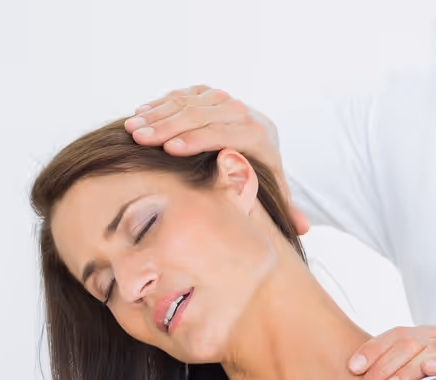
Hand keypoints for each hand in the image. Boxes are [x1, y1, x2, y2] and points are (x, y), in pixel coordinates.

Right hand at [124, 84, 307, 229]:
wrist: (264, 137)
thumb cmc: (264, 170)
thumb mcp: (276, 188)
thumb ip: (288, 208)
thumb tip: (303, 229)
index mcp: (258, 136)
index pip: (225, 133)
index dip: (197, 140)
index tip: (169, 150)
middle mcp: (242, 112)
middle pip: (203, 114)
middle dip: (169, 126)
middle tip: (141, 138)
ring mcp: (224, 99)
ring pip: (189, 102)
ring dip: (158, 114)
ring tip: (132, 128)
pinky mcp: (209, 93)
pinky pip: (183, 94)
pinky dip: (160, 103)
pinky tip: (139, 114)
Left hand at [348, 326, 435, 379]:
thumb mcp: (410, 373)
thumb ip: (387, 373)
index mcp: (421, 334)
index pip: (393, 335)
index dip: (372, 350)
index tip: (352, 369)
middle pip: (407, 344)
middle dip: (381, 369)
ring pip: (429, 353)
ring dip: (405, 372)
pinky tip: (428, 369)